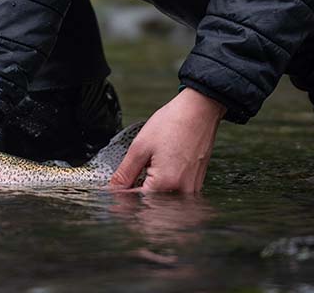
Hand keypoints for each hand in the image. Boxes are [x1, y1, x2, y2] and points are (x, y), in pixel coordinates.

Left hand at [109, 88, 225, 192]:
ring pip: (164, 198)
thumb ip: (125, 172)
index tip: (117, 188)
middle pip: (152, 202)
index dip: (124, 194)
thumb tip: (114, 188)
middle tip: (137, 171)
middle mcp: (182, 192)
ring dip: (154, 187)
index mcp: (165, 183)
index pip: (137, 201)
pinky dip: (167, 183)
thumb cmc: (172, 123)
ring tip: (154, 163)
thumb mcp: (140, 146)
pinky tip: (165, 165)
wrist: (199, 111)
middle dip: (140, 190)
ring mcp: (192, 190)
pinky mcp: (196, 184)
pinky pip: (177, 193)